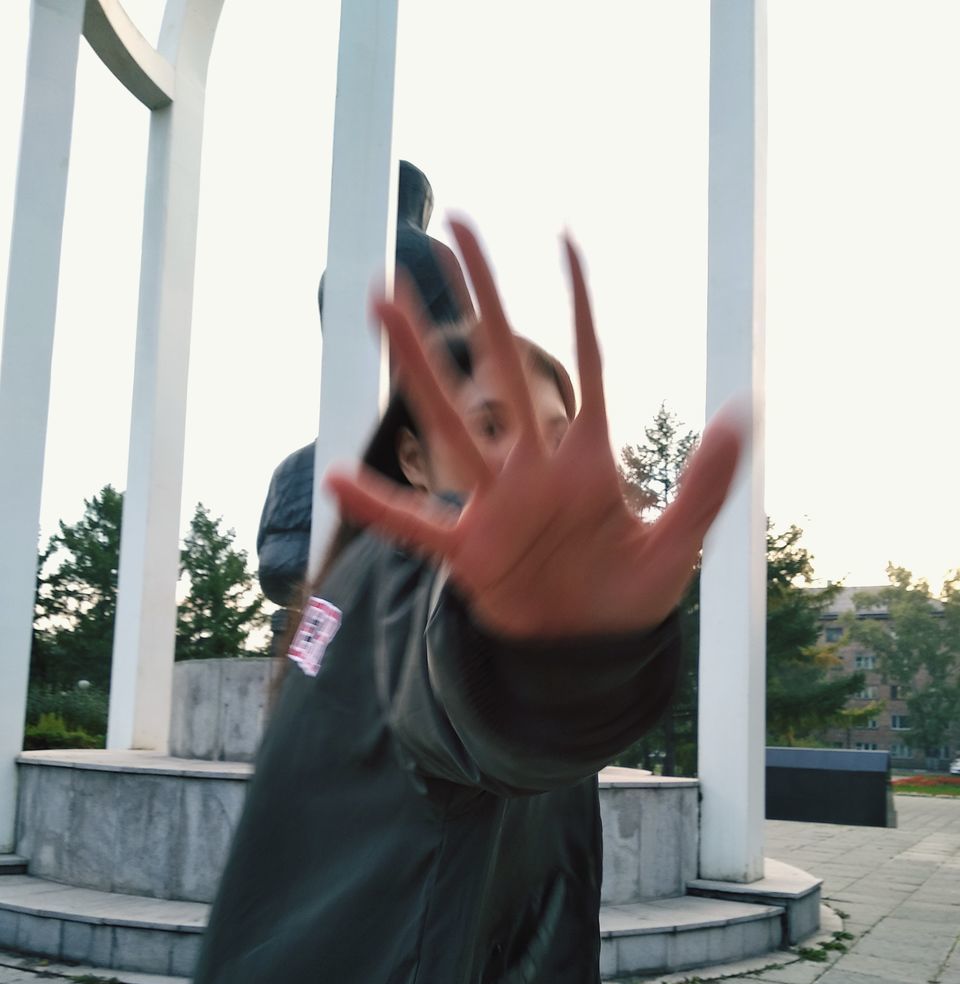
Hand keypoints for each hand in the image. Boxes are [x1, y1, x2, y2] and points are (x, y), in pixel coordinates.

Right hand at [326, 220, 745, 639]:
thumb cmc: (628, 595)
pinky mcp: (468, 553)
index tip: (566, 241)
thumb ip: (704, 484)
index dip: (580, 305)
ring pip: (450, 423)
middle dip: (483, 298)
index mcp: (588, 460)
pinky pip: (416, 526)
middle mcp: (534, 468)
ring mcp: (495, 506)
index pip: (586, 365)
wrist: (586, 652)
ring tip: (383, 303)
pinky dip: (380, 507)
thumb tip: (740, 414)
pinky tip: (339, 478)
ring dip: (418, 364)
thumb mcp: (678, 544)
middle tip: (458, 228)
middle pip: (502, 366)